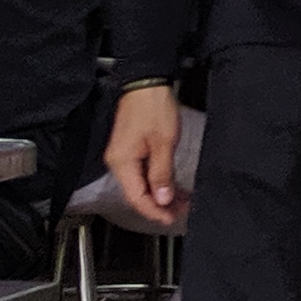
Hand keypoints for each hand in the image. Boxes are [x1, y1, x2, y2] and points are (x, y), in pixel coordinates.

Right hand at [105, 83, 180, 222]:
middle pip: (138, 193)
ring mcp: (123, 156)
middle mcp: (118, 162)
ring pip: (141, 184)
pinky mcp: (131, 149)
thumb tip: (162, 199)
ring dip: (161, 194)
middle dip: (160, 204)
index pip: (136, 198)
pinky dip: (158, 181)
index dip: (154, 211)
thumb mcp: (164, 142)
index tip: (171, 217)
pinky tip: (172, 185)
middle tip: (182, 210)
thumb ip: (162, 173)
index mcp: (122, 162)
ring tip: (182, 200)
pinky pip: (143, 172)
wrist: (146, 82)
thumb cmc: (153, 106)